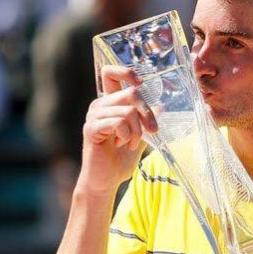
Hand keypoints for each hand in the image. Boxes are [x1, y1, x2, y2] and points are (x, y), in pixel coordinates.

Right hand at [79, 65, 156, 193]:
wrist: (106, 180)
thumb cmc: (120, 159)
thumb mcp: (139, 137)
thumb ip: (146, 121)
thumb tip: (162, 107)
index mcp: (109, 103)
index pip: (110, 73)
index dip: (126, 72)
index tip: (141, 84)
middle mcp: (99, 105)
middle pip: (130, 93)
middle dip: (147, 113)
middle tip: (153, 131)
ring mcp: (93, 116)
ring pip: (128, 111)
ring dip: (137, 131)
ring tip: (132, 144)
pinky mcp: (91, 129)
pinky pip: (118, 123)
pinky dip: (128, 136)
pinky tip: (123, 145)